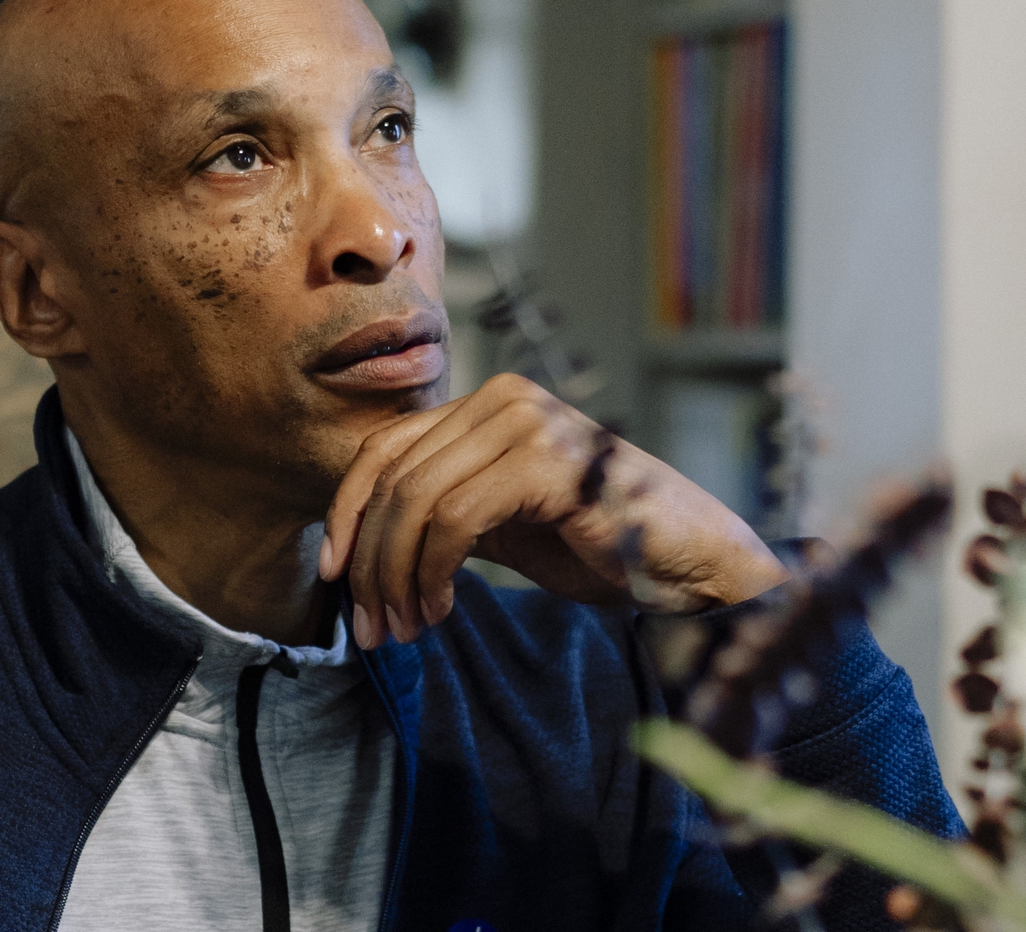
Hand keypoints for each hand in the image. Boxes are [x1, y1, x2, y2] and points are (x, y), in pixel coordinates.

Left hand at [317, 373, 788, 646]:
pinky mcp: (546, 461)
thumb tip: (361, 543)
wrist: (693, 563)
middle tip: (370, 627)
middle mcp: (504, 398)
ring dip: (396, 576)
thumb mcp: (503, 525)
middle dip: (369, 560)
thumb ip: (443, 514)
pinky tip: (440, 609)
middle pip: (394, 476)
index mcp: (490, 403)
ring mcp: (526, 422)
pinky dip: (432, 571)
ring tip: (405, 628)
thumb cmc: (604, 547)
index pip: (386, 448)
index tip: (332, 573)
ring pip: (416, 499)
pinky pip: (454, 519)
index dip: (346, 512)